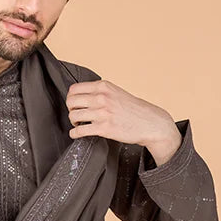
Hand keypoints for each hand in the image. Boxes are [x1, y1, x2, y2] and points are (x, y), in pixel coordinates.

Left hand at [66, 79, 181, 159]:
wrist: (150, 123)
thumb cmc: (134, 110)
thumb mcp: (116, 92)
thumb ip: (100, 92)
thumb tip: (82, 96)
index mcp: (103, 86)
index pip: (74, 89)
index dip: (71, 98)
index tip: (74, 104)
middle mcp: (101, 98)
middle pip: (71, 101)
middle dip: (70, 109)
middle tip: (76, 114)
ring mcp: (102, 113)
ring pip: (73, 115)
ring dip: (73, 121)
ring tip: (79, 124)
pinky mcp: (104, 128)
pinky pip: (79, 131)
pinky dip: (74, 133)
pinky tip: (76, 133)